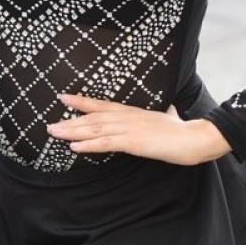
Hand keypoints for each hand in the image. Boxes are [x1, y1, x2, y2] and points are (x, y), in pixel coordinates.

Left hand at [46, 93, 230, 165]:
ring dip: (73, 132)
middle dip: (70, 120)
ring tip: (54, 133)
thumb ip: (168, 112)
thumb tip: (172, 109)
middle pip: (93, 117)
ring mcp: (129, 128)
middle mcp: (128, 117)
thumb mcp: (173, 116)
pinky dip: (88, 145)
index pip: (103, 105)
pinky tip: (74, 147)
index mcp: (134, 112)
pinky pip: (106, 143)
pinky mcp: (133, 142)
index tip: (65, 98)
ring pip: (95, 129)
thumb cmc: (185, 129)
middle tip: (50, 124)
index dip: (82, 102)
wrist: (195, 137)